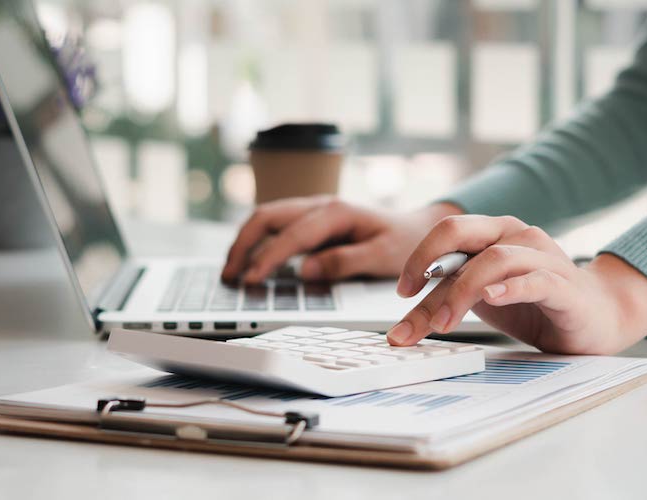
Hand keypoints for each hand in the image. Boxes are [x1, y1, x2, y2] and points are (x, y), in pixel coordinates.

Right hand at [222, 197, 462, 283]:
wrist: (417, 229)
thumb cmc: (404, 242)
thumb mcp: (384, 256)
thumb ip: (345, 262)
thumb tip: (307, 270)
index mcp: (337, 212)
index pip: (292, 235)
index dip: (268, 258)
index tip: (251, 279)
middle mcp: (320, 205)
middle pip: (267, 217)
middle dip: (243, 245)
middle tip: (229, 276)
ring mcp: (313, 211)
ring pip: (266, 219)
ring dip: (244, 242)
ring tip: (230, 272)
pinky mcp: (311, 222)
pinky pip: (276, 227)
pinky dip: (257, 242)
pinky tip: (249, 263)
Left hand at [386, 215, 646, 354]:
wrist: (599, 316)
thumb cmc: (537, 305)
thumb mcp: (484, 301)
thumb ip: (449, 299)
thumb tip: (403, 321)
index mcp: (493, 234)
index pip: (445, 239)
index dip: (416, 262)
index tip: (400, 294)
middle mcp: (516, 236)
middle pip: (461, 230)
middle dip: (426, 260)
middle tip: (408, 296)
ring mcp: (543, 257)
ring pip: (494, 259)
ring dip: (462, 290)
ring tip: (443, 323)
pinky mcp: (564, 286)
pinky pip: (535, 280)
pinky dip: (511, 288)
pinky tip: (492, 298)